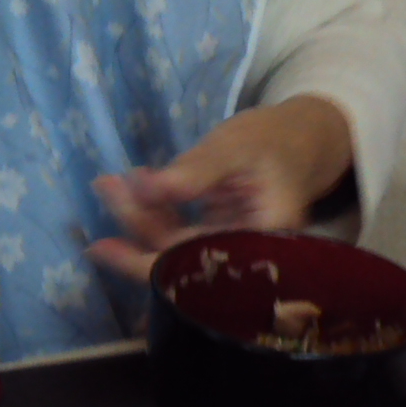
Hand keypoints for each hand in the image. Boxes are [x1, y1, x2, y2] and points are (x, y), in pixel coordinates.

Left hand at [87, 97, 354, 282]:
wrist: (302, 139)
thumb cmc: (274, 141)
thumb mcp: (235, 147)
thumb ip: (195, 171)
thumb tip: (144, 191)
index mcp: (262, 244)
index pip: (196, 267)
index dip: (147, 264)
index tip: (103, 249)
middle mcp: (246, 259)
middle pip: (180, 258)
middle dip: (137, 226)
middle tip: (104, 187)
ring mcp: (230, 250)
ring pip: (175, 246)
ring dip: (140, 216)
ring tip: (110, 181)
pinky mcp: (219, 237)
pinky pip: (181, 234)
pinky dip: (156, 212)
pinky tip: (136, 184)